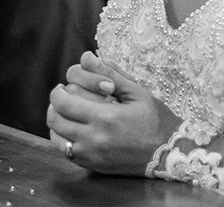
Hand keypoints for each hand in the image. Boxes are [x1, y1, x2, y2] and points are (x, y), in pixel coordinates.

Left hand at [47, 52, 181, 174]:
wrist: (168, 154)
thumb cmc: (155, 119)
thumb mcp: (137, 92)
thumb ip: (110, 74)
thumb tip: (88, 57)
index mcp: (105, 117)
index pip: (63, 102)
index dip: (58, 92)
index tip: (63, 86)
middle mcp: (94, 139)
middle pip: (55, 120)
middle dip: (54, 105)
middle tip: (62, 97)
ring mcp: (91, 155)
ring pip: (57, 138)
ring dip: (56, 123)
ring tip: (66, 113)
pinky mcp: (93, 166)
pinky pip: (66, 153)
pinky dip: (64, 139)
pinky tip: (74, 130)